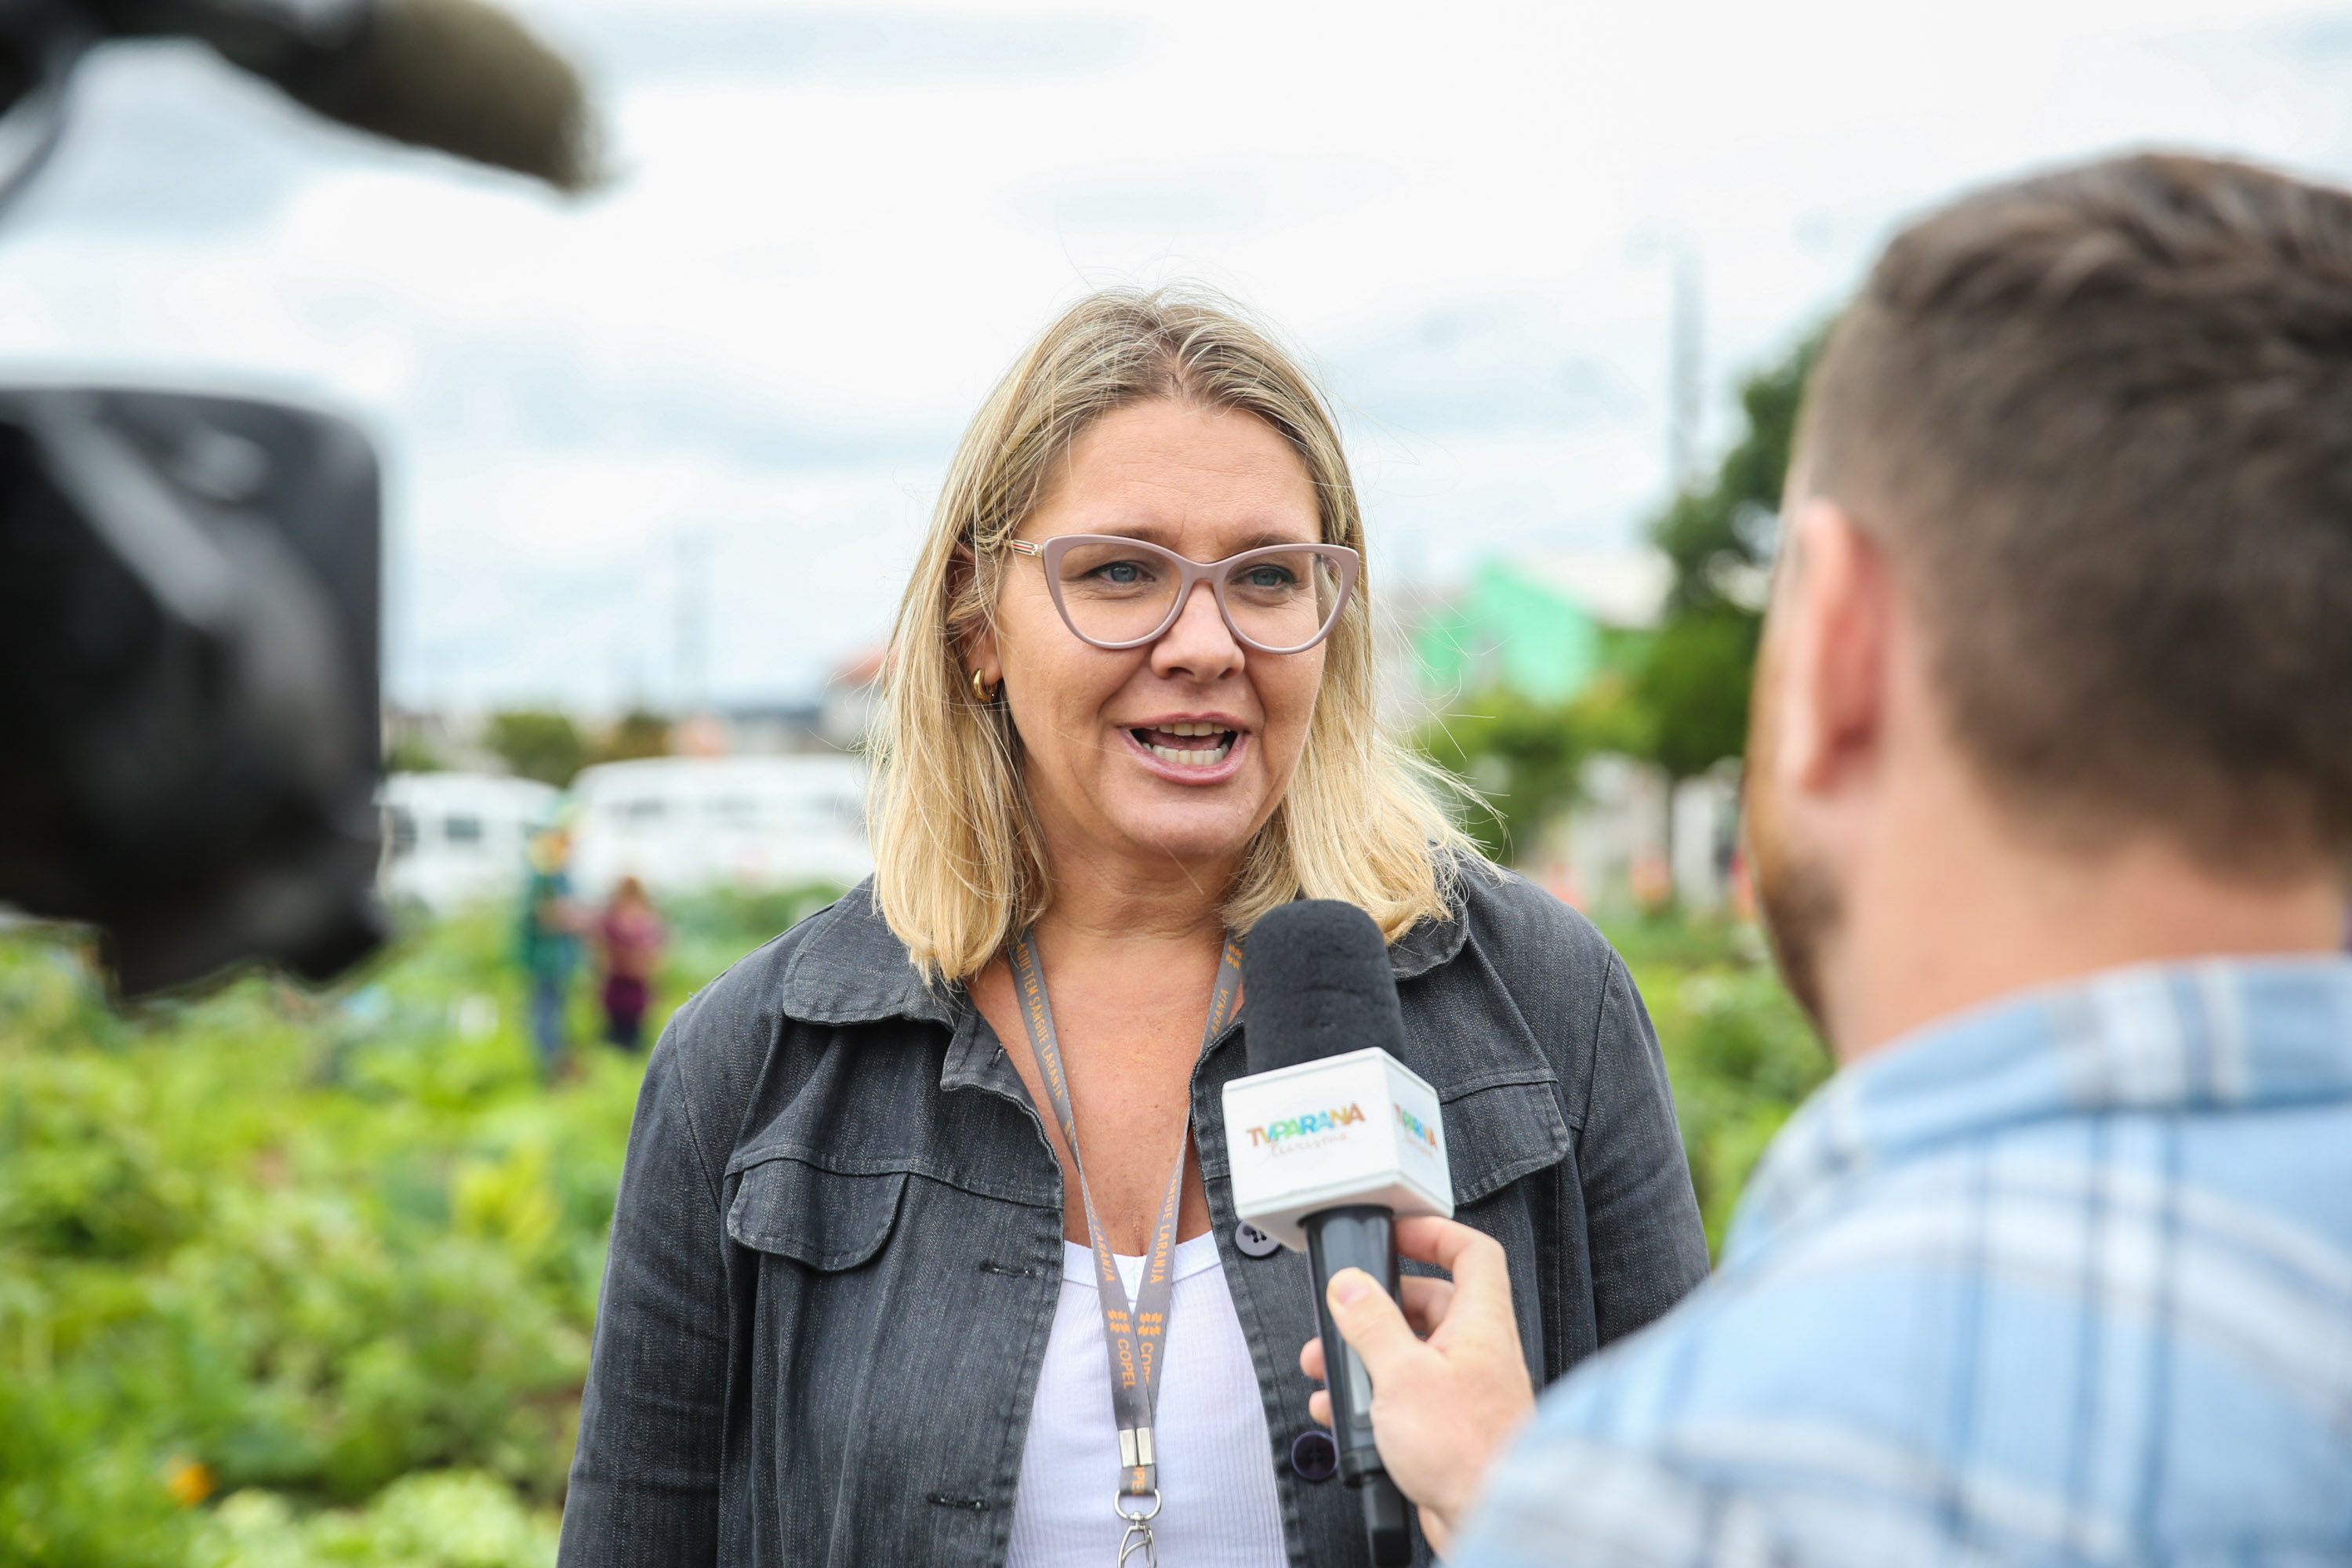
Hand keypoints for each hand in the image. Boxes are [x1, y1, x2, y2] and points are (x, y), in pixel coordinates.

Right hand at [1298, 1217, 1533, 1555]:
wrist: (1489, 1519)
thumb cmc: (1467, 1452)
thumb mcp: (1402, 1375)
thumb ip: (1372, 1324)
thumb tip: (1350, 1285)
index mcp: (1480, 1324)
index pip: (1473, 1253)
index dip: (1435, 1233)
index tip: (1397, 1232)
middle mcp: (1477, 1352)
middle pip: (1427, 1303)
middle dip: (1375, 1307)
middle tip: (1342, 1313)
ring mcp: (1464, 1390)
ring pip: (1409, 1353)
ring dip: (1364, 1357)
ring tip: (1326, 1368)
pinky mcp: (1447, 1426)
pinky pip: (1404, 1395)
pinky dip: (1370, 1398)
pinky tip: (1340, 1412)